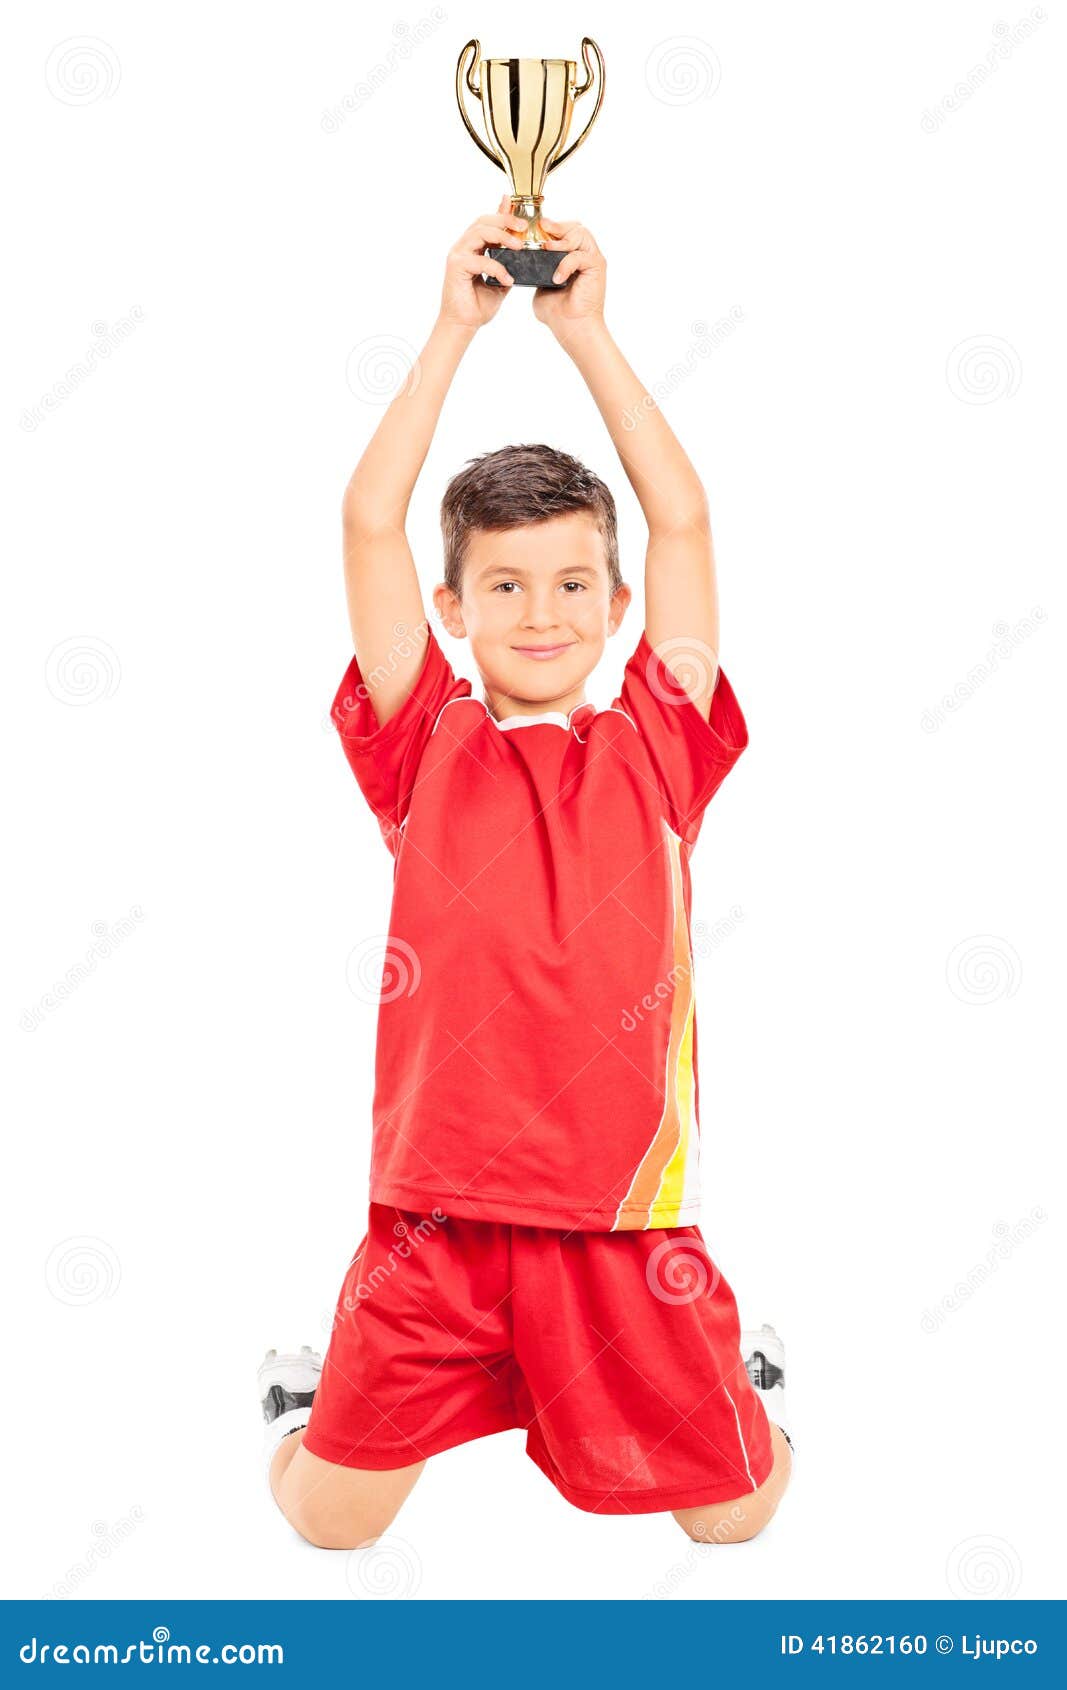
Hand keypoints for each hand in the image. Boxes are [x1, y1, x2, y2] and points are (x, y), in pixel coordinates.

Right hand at [438, 196, 526, 330]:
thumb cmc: (478, 304)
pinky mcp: (456, 266)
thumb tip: (524, 255)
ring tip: (519, 247)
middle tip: (524, 226)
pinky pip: (480, 260)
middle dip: (505, 220)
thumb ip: (507, 264)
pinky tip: (508, 279)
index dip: (502, 212)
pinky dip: (497, 268)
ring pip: (480, 232)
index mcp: (473, 247)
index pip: (488, 223)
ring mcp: (458, 254)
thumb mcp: (499, 280)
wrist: (464, 324)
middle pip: (483, 221)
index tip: (521, 212)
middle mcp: (464, 247)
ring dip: (502, 237)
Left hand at [531, 217, 606, 337]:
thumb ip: (535, 268)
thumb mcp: (540, 283)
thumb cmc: (557, 312)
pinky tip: (556, 278)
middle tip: (542, 228)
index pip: (565, 231)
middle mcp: (584, 255)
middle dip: (557, 226)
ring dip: (562, 240)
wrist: (570, 329)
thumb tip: (522, 256)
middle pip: (575, 227)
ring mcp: (592, 260)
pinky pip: (579, 256)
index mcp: (572, 257)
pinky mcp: (596, 268)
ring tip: (548, 249)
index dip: (551, 226)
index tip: (534, 227)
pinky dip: (565, 264)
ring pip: (581, 234)